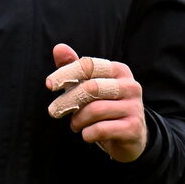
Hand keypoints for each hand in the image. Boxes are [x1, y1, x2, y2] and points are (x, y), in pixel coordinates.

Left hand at [45, 43, 147, 162]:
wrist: (130, 135)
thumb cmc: (104, 105)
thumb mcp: (89, 85)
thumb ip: (74, 67)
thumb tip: (58, 48)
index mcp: (119, 70)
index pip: (89, 65)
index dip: (66, 74)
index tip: (49, 85)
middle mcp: (130, 86)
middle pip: (91, 88)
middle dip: (67, 101)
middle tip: (54, 111)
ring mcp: (134, 107)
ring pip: (95, 110)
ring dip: (77, 120)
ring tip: (75, 124)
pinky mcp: (133, 128)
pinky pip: (101, 129)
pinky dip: (87, 133)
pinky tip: (87, 134)